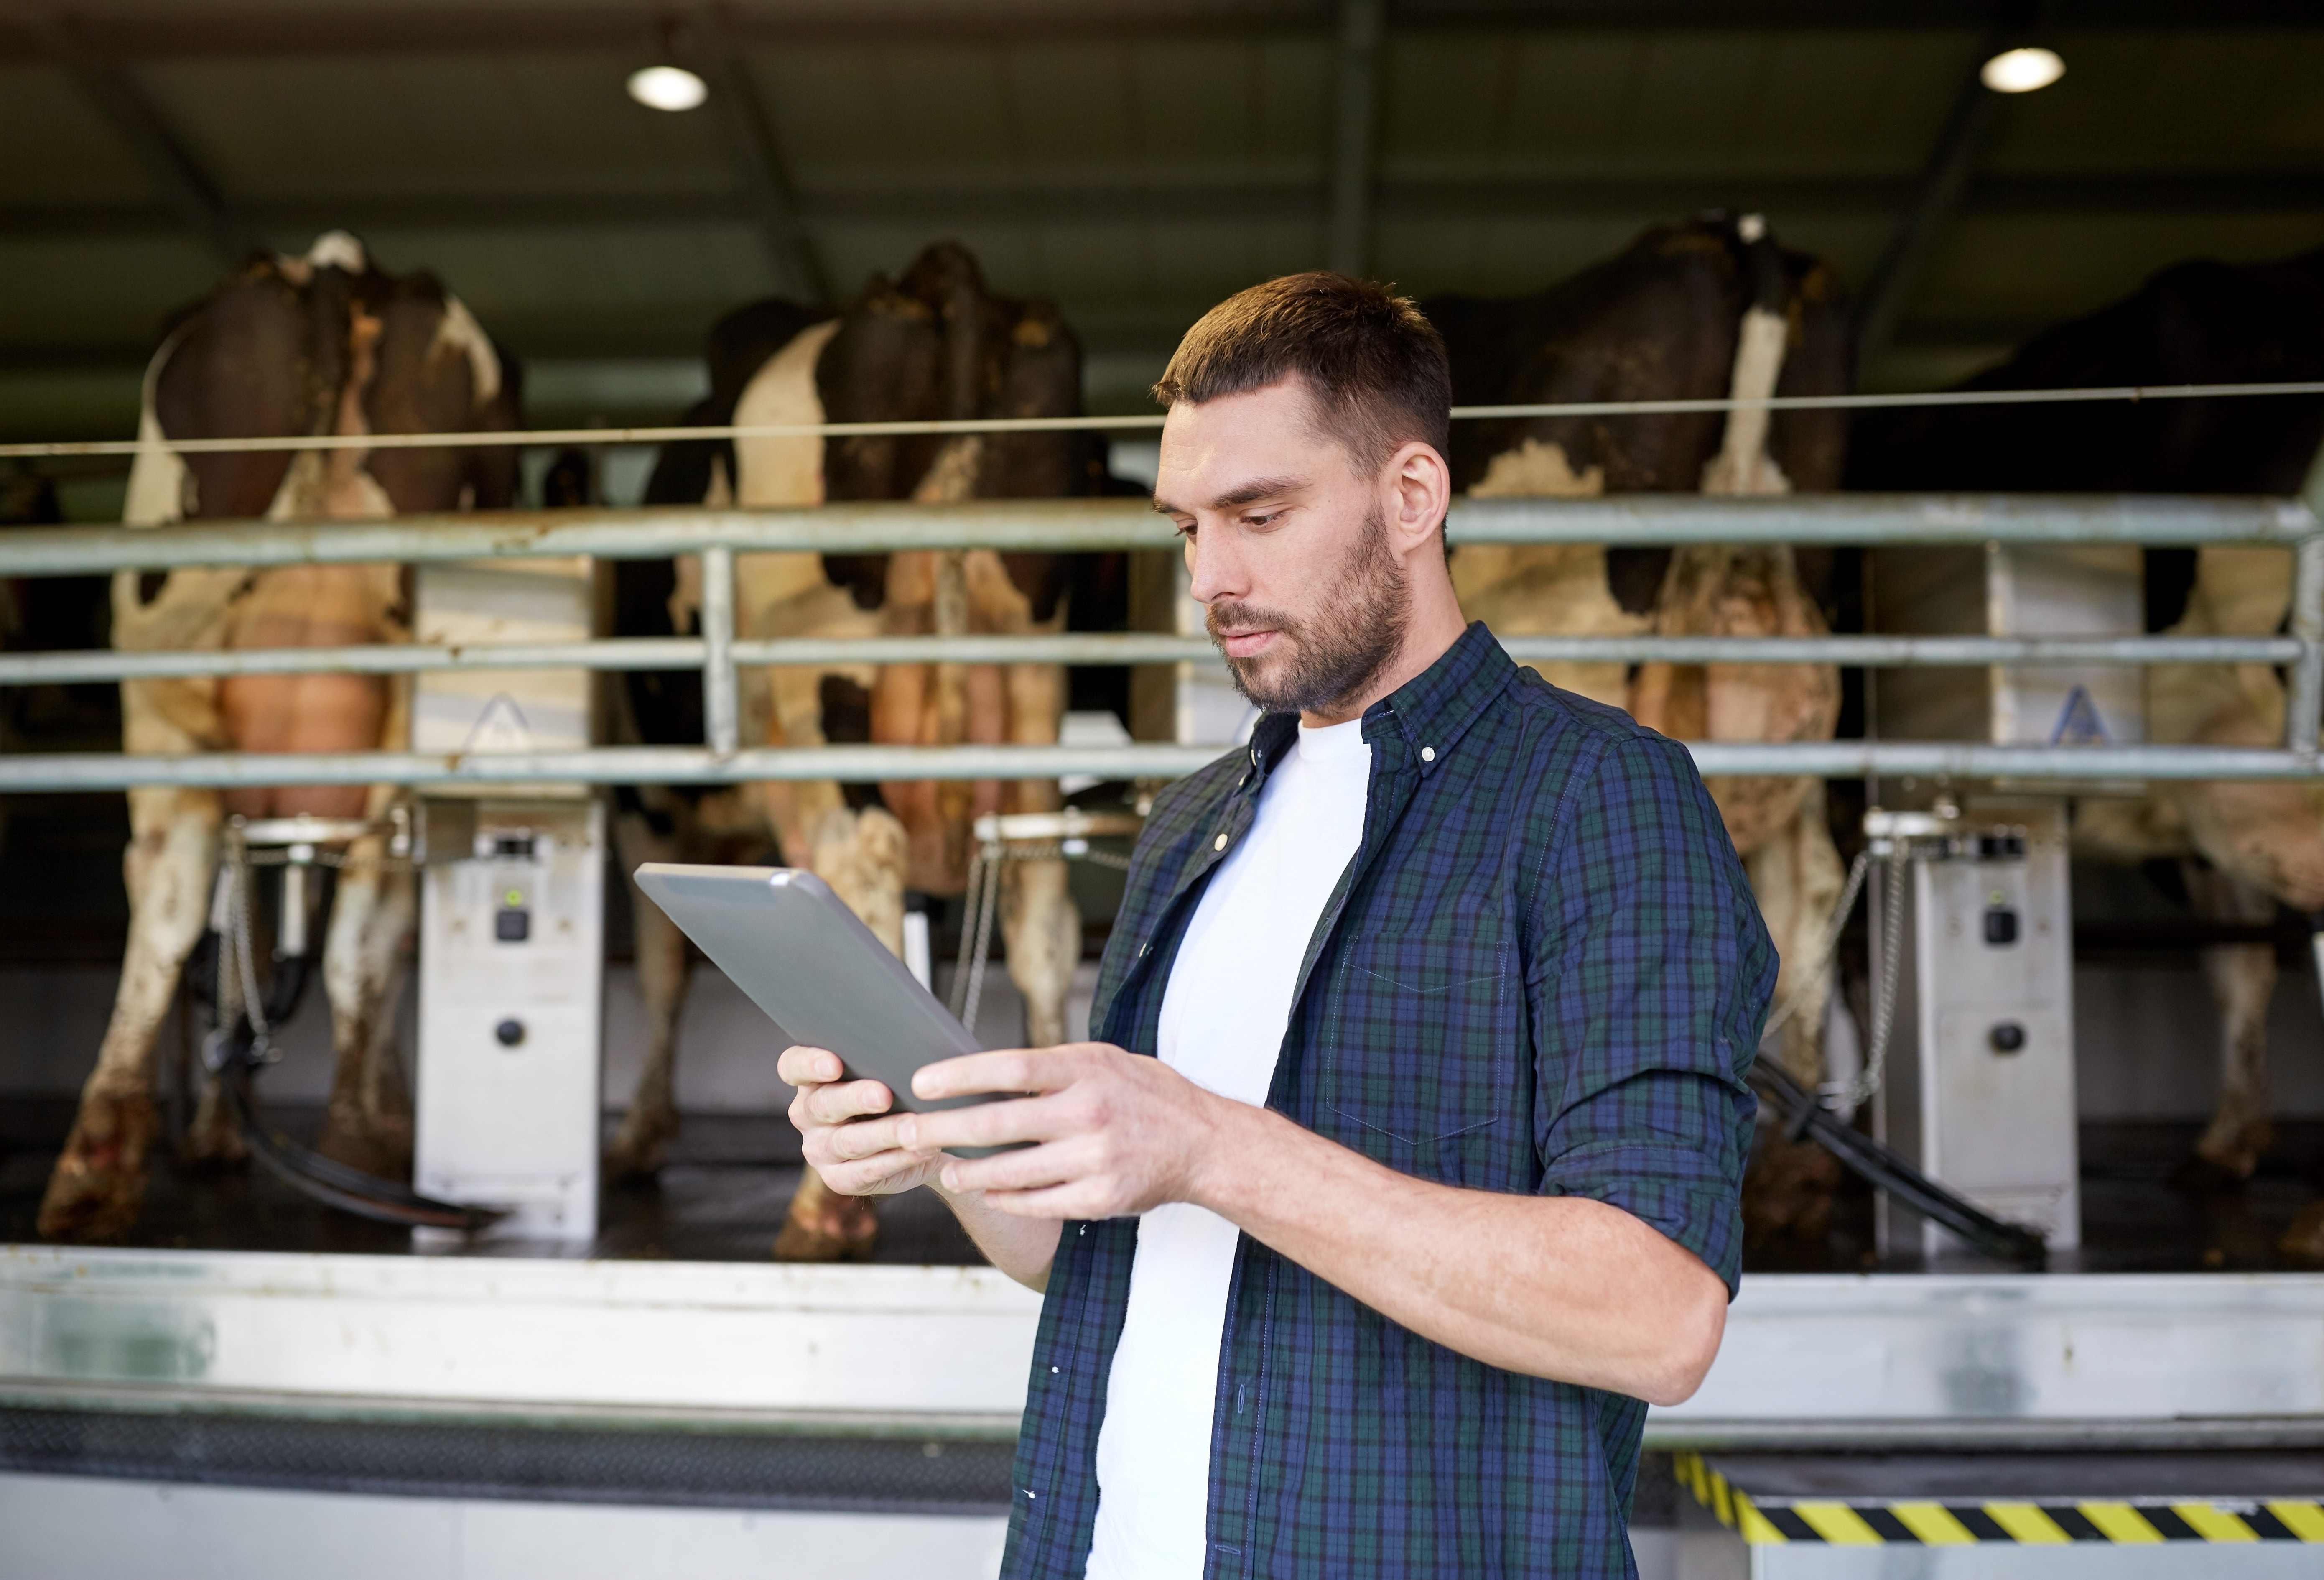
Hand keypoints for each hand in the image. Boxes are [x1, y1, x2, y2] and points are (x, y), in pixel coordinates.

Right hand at [778, 1045, 946, 1197]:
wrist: (911, 1144)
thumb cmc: (895, 1097)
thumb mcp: (886, 1076)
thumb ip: (886, 1062)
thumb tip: (911, 1049)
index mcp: (811, 1081)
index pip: (793, 1066)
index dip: (809, 1063)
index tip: (835, 1064)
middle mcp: (807, 1115)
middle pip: (822, 1104)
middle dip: (855, 1098)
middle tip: (884, 1096)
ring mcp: (819, 1150)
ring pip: (848, 1141)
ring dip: (882, 1133)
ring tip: (913, 1127)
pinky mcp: (839, 1179)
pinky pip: (867, 1170)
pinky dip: (897, 1159)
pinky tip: (921, 1150)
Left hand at [895, 1042, 1235, 1219]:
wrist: (1204, 1144)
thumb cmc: (1147, 1095)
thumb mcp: (1104, 1062)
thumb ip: (1053, 1068)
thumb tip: (986, 1074)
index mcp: (1086, 1070)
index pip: (1009, 1068)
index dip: (959, 1075)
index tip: (920, 1082)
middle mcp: (1087, 1112)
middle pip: (997, 1123)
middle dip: (941, 1129)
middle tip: (903, 1133)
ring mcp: (1094, 1159)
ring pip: (1010, 1171)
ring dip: (969, 1172)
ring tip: (946, 1169)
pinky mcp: (1100, 1198)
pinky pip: (1038, 1202)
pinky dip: (1007, 1197)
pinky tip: (990, 1192)